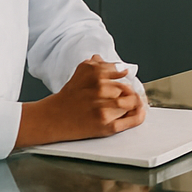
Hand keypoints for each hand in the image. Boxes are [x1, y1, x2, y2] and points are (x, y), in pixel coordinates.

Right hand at [15, 55, 146, 148]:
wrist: (52, 118)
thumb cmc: (68, 97)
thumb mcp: (81, 74)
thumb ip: (99, 66)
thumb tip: (118, 65)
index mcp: (95, 74)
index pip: (122, 72)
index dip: (124, 77)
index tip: (125, 79)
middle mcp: (100, 89)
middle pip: (128, 88)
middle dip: (128, 91)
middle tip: (125, 95)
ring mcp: (104, 108)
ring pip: (132, 102)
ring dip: (132, 103)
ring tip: (127, 104)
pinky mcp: (106, 126)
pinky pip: (130, 120)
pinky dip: (138, 116)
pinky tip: (139, 112)